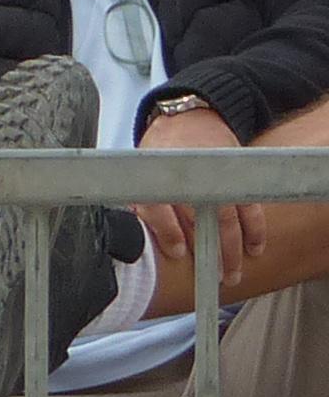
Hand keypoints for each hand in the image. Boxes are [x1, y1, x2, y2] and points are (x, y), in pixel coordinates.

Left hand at [132, 100, 253, 291]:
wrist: (190, 119)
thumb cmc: (160, 153)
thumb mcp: (141, 173)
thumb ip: (142, 204)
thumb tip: (141, 238)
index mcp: (160, 177)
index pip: (161, 209)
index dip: (169, 233)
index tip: (179, 254)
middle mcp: (192, 178)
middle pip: (204, 220)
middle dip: (212, 252)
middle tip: (215, 277)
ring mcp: (219, 177)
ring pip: (231, 218)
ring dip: (235, 248)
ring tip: (233, 273)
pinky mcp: (238, 176)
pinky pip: (250, 206)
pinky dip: (255, 228)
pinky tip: (256, 247)